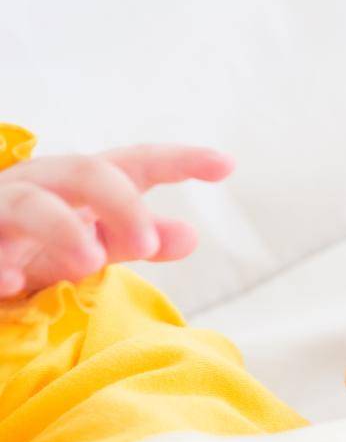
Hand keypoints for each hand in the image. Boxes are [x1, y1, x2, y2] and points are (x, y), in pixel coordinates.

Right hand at [0, 141, 234, 297]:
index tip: (226, 164)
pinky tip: (12, 281)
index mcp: (81, 184)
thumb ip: (136, 238)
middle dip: (121, 203)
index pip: (135, 163)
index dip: (178, 160)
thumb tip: (190, 235)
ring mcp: (2, 211)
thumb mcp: (93, 241)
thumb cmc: (40, 244)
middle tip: (146, 242)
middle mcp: (44, 186)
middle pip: (86, 171)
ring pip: (33, 205)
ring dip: (64, 229)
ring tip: (89, 261)